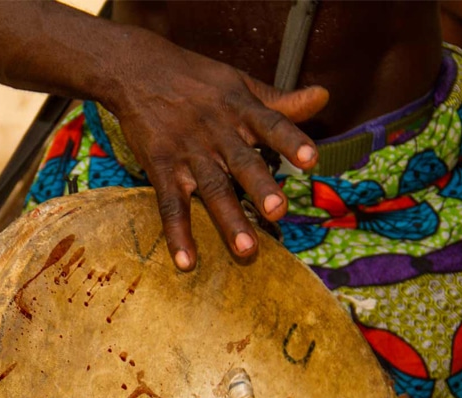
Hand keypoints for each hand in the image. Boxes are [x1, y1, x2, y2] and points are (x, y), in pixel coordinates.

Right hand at [103, 53, 327, 269]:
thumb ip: (280, 101)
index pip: (271, 125)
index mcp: (240, 110)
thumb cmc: (196, 80)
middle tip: (277, 211)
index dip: (291, 142)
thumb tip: (324, 96)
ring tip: (246, 250)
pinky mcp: (162, 168)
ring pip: (211, 189)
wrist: (138, 71)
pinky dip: (177, 234)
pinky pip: (170, 205)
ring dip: (228, 219)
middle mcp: (217, 133)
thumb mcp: (239, 83)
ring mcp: (188, 153)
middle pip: (242, 162)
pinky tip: (186, 262)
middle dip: (259, 186)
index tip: (310, 160)